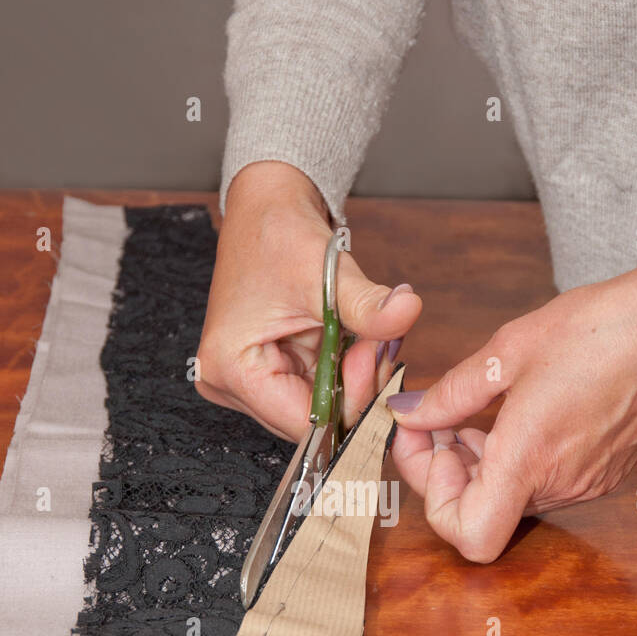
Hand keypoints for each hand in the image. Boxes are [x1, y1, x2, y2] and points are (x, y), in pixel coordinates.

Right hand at [195, 161, 421, 439]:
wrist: (266, 211)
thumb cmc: (279, 236)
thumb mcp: (327, 273)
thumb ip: (368, 304)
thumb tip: (408, 311)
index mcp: (231, 368)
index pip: (304, 423)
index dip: (350, 403)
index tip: (374, 359)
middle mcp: (229, 383)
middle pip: (310, 421)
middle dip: (353, 390)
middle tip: (374, 345)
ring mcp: (245, 382)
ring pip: (317, 409)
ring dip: (350, 382)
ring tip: (363, 338)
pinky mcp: (262, 374)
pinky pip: (314, 392)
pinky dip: (341, 373)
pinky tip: (350, 343)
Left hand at [388, 241, 636, 561]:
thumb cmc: (602, 329)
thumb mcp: (508, 351)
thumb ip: (452, 393)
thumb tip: (412, 413)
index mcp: (530, 458)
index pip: (468, 535)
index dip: (435, 501)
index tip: (431, 448)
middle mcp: (559, 483)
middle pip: (480, 511)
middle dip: (445, 470)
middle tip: (434, 420)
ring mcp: (583, 483)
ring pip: (508, 498)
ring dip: (478, 464)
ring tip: (473, 412)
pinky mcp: (600, 474)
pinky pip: (540, 483)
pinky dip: (512, 460)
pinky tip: (512, 415)